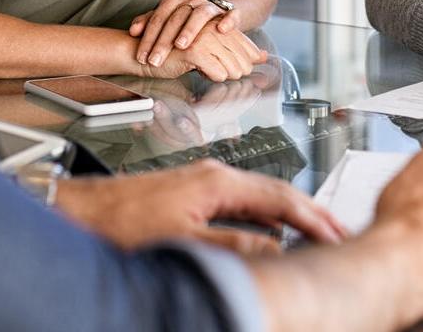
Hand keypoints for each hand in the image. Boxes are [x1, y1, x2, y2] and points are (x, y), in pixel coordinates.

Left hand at [54, 159, 347, 253]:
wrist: (82, 210)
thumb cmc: (122, 222)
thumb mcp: (183, 240)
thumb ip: (233, 244)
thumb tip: (275, 248)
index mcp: (217, 182)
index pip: (279, 197)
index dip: (312, 217)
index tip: (337, 234)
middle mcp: (214, 174)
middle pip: (276, 192)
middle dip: (310, 212)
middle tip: (340, 233)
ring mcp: (204, 180)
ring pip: (261, 196)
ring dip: (290, 216)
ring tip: (316, 233)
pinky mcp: (194, 191)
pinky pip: (243, 202)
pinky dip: (267, 216)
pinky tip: (272, 232)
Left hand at [130, 0, 239, 67]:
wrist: (213, 13)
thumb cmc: (185, 21)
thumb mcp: (165, 21)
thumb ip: (148, 23)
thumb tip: (134, 31)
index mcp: (176, 0)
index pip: (159, 16)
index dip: (149, 37)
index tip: (142, 57)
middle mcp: (193, 0)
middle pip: (176, 17)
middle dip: (164, 41)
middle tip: (155, 60)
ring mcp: (211, 6)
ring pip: (201, 14)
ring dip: (190, 30)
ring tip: (181, 45)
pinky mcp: (229, 13)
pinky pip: (231, 14)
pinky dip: (227, 20)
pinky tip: (221, 30)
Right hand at [137, 20, 265, 81]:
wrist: (141, 52)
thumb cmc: (172, 51)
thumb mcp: (205, 48)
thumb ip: (233, 49)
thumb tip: (264, 56)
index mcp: (212, 22)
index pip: (241, 39)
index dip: (249, 54)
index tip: (256, 63)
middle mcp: (209, 26)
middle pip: (239, 53)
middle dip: (241, 68)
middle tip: (240, 76)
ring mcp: (202, 36)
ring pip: (231, 64)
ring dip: (228, 74)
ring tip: (221, 77)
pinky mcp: (193, 50)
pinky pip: (216, 71)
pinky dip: (215, 77)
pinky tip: (206, 75)